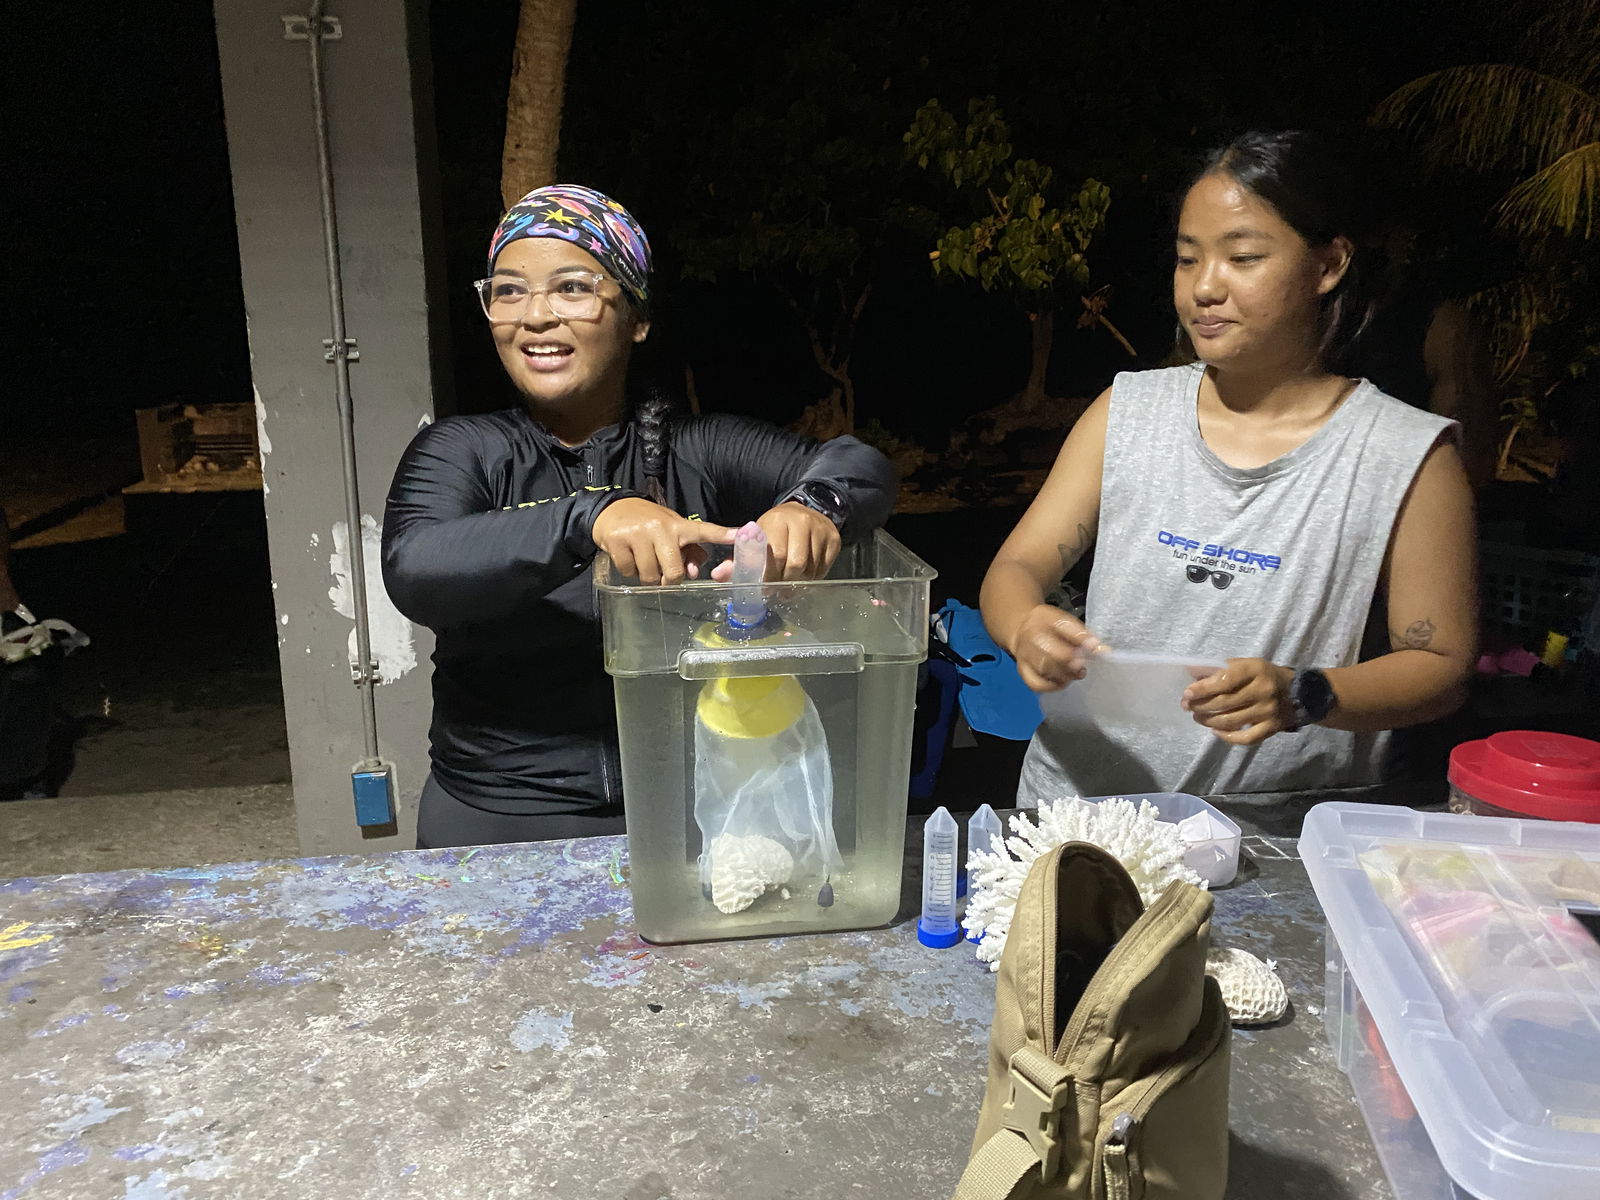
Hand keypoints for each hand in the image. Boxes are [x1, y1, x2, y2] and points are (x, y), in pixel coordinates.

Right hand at [591, 498, 737, 584]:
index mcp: (678, 526)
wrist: (611, 510)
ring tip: (643, 559)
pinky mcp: (617, 541)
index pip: (704, 531)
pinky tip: (627, 556)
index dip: (723, 535)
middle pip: (674, 572)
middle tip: (661, 569)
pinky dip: (628, 571)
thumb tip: (693, 573)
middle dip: (668, 578)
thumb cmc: (648, 525)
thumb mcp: (671, 532)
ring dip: (647, 575)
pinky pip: (629, 571)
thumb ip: (688, 551)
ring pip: (650, 576)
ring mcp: (638, 534)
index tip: (741, 535)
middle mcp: (660, 528)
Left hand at [710, 501, 841, 582]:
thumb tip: (718, 576)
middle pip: (795, 564)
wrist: (806, 510)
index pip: (774, 554)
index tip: (764, 589)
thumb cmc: (776, 528)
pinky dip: (812, 578)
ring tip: (789, 587)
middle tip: (777, 591)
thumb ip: (739, 557)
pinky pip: (823, 569)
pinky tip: (803, 578)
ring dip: (798, 583)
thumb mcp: (757, 537)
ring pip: (810, 569)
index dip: (768, 576)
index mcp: (777, 520)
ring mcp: (820, 531)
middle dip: (784, 582)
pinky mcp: (834, 541)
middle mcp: (801, 522)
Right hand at [1009, 604, 1103, 691]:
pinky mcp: (1022, 670)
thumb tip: (1104, 651)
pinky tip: (1063, 682)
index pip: (1062, 625)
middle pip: (1048, 648)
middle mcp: (1031, 634)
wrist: (1023, 630)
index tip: (1094, 645)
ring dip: (1064, 673)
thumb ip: (1085, 636)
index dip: (1080, 636)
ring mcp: (1024, 654)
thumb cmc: (1050, 628)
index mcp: (1045, 617)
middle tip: (1083, 665)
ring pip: (1043, 667)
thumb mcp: (1066, 624)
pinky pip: (1036, 683)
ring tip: (1077, 673)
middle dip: (1069, 658)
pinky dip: (1052, 686)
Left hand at [1182, 658, 1294, 745]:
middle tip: (1187, 707)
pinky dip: (1227, 737)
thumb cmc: (1264, 676)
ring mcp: (1268, 711)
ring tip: (1198, 717)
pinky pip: (1246, 738)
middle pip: (1224, 703)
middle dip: (1201, 706)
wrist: (1300, 693)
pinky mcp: (1272, 728)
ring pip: (1231, 721)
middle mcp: (1263, 691)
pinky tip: (1216, 731)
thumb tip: (1190, 672)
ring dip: (1208, 721)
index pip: (1224, 681)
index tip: (1187, 694)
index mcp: (1255, 670)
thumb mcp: (1246, 665)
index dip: (1202, 689)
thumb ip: (1220, 668)